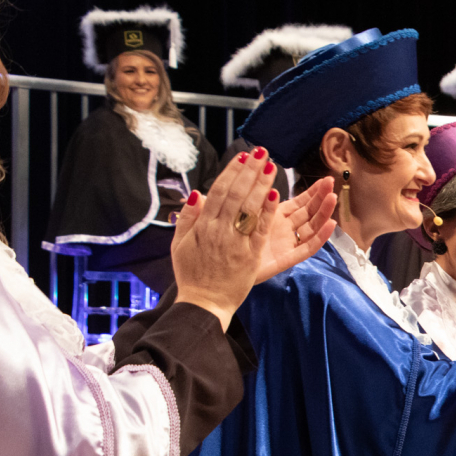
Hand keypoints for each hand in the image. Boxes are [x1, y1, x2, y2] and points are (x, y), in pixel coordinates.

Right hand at [172, 147, 324, 328]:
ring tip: (271, 165)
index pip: (219, 191)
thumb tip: (197, 194)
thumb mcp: (180, 244)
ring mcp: (236, 242)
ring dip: (260, 184)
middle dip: (249, 171)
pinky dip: (267, 211)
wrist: (203, 303)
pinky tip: (275, 194)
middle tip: (260, 152)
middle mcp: (219, 230)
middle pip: (236, 194)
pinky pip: (261, 229)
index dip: (232, 172)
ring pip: (249, 207)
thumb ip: (188, 218)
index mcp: (203, 225)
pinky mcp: (250, 256)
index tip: (242, 156)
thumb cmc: (192, 274)